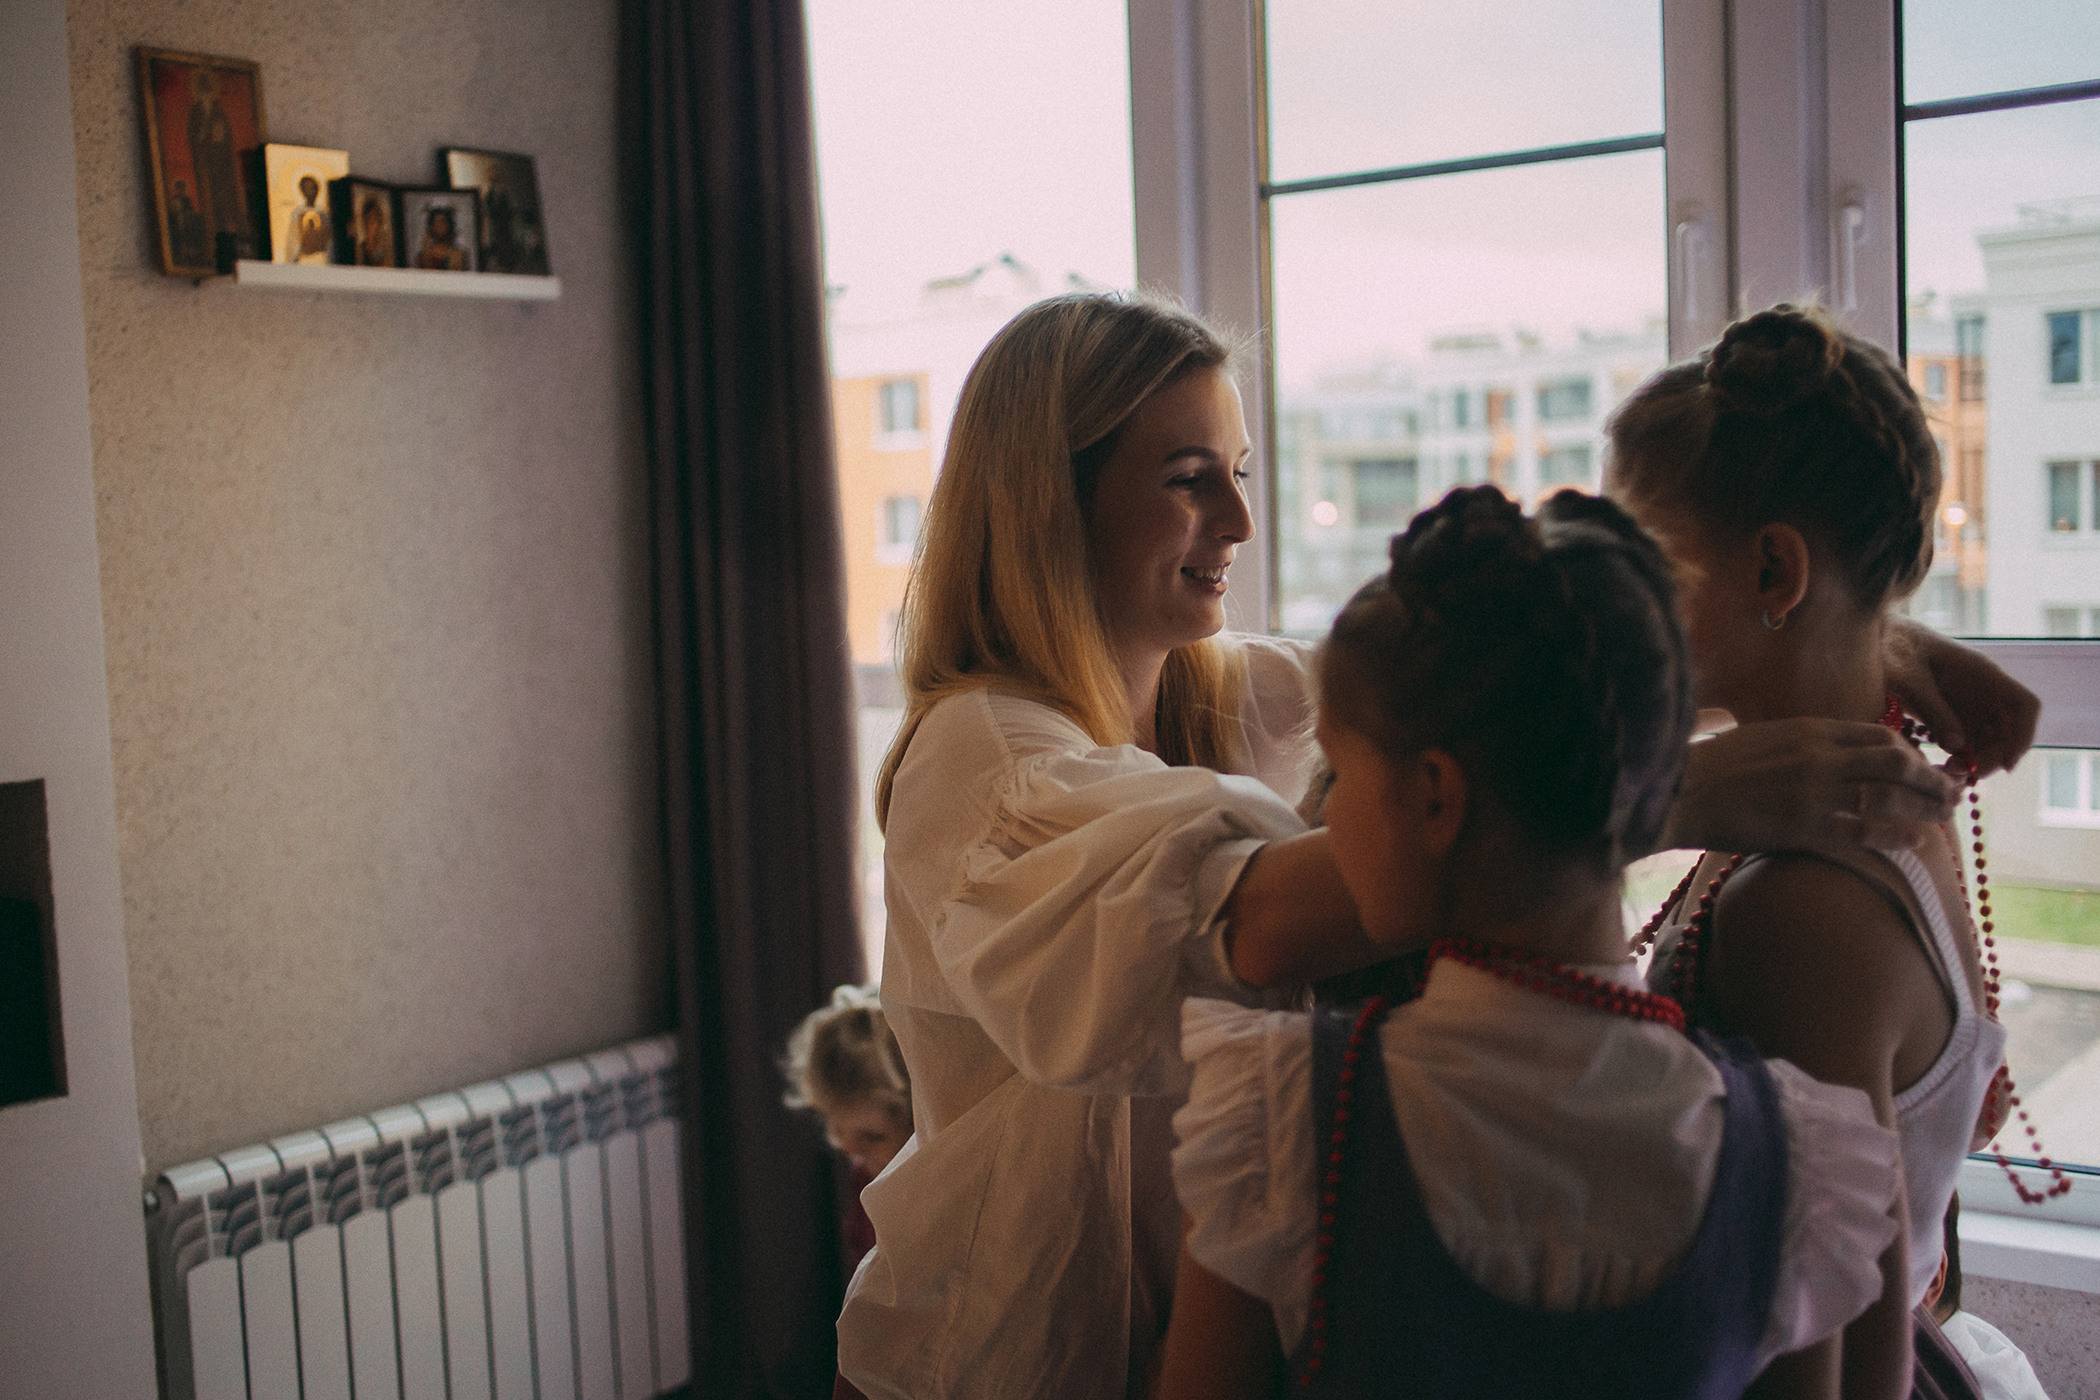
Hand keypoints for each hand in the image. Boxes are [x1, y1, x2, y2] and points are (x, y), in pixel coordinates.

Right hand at [1657, 718, 1958, 856]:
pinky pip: (1861, 834)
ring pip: (1888, 798)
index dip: (1909, 753)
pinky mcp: (1802, 829)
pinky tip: (1914, 843)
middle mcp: (1819, 758)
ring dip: (1923, 808)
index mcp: (1807, 731)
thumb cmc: (1707, 767)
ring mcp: (1814, 794)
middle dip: (1930, 778)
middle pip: (1895, 764)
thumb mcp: (1758, 738)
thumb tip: (1825, 753)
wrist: (1676, 792)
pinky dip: (1893, 838)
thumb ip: (1797, 744)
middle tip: (1952, 792)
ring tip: (1944, 817)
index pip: (1878, 737)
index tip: (1921, 767)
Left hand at [1884, 616, 2039, 777]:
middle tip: (1961, 776)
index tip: (2007, 765)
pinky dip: (1956, 759)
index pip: (2024, 705)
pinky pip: (1964, 744)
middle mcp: (1981, 692)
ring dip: (1973, 763)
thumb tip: (1958, 746)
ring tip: (1945, 775)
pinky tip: (1937, 769)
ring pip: (1986, 742)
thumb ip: (1933, 707)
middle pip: (2007, 732)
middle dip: (1991, 758)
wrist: (1872, 635)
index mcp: (1982, 674)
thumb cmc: (1890, 645)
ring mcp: (1966, 705)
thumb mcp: (1908, 675)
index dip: (2024, 736)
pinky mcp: (1947, 716)